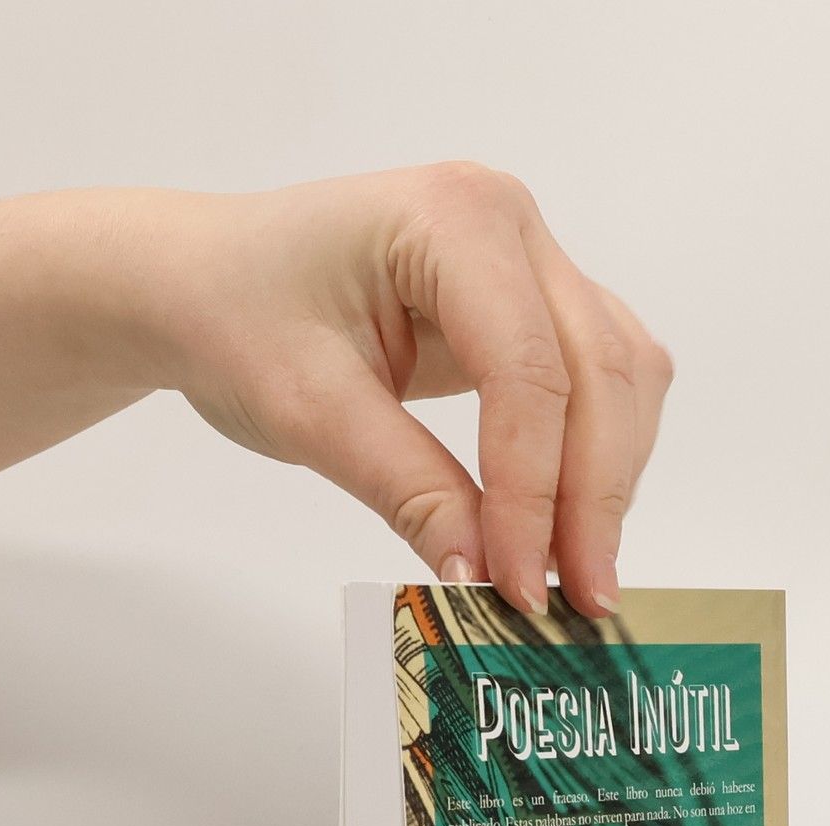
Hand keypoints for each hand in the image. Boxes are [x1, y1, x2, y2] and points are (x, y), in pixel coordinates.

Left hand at [129, 166, 673, 617]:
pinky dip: (599, 456)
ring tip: (578, 577)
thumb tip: (483, 574)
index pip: (528, 370)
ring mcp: (532, 260)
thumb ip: (406, 488)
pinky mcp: (537, 306)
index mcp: (450, 219)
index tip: (522, 585)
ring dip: (610, 480)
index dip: (534, 491)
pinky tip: (570, 524)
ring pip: (622, 376)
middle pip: (599, 372)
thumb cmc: (237, 319)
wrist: (206, 284)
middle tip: (579, 602)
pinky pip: (605, 380)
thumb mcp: (308, 412)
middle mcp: (510, 222)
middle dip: (592, 497)